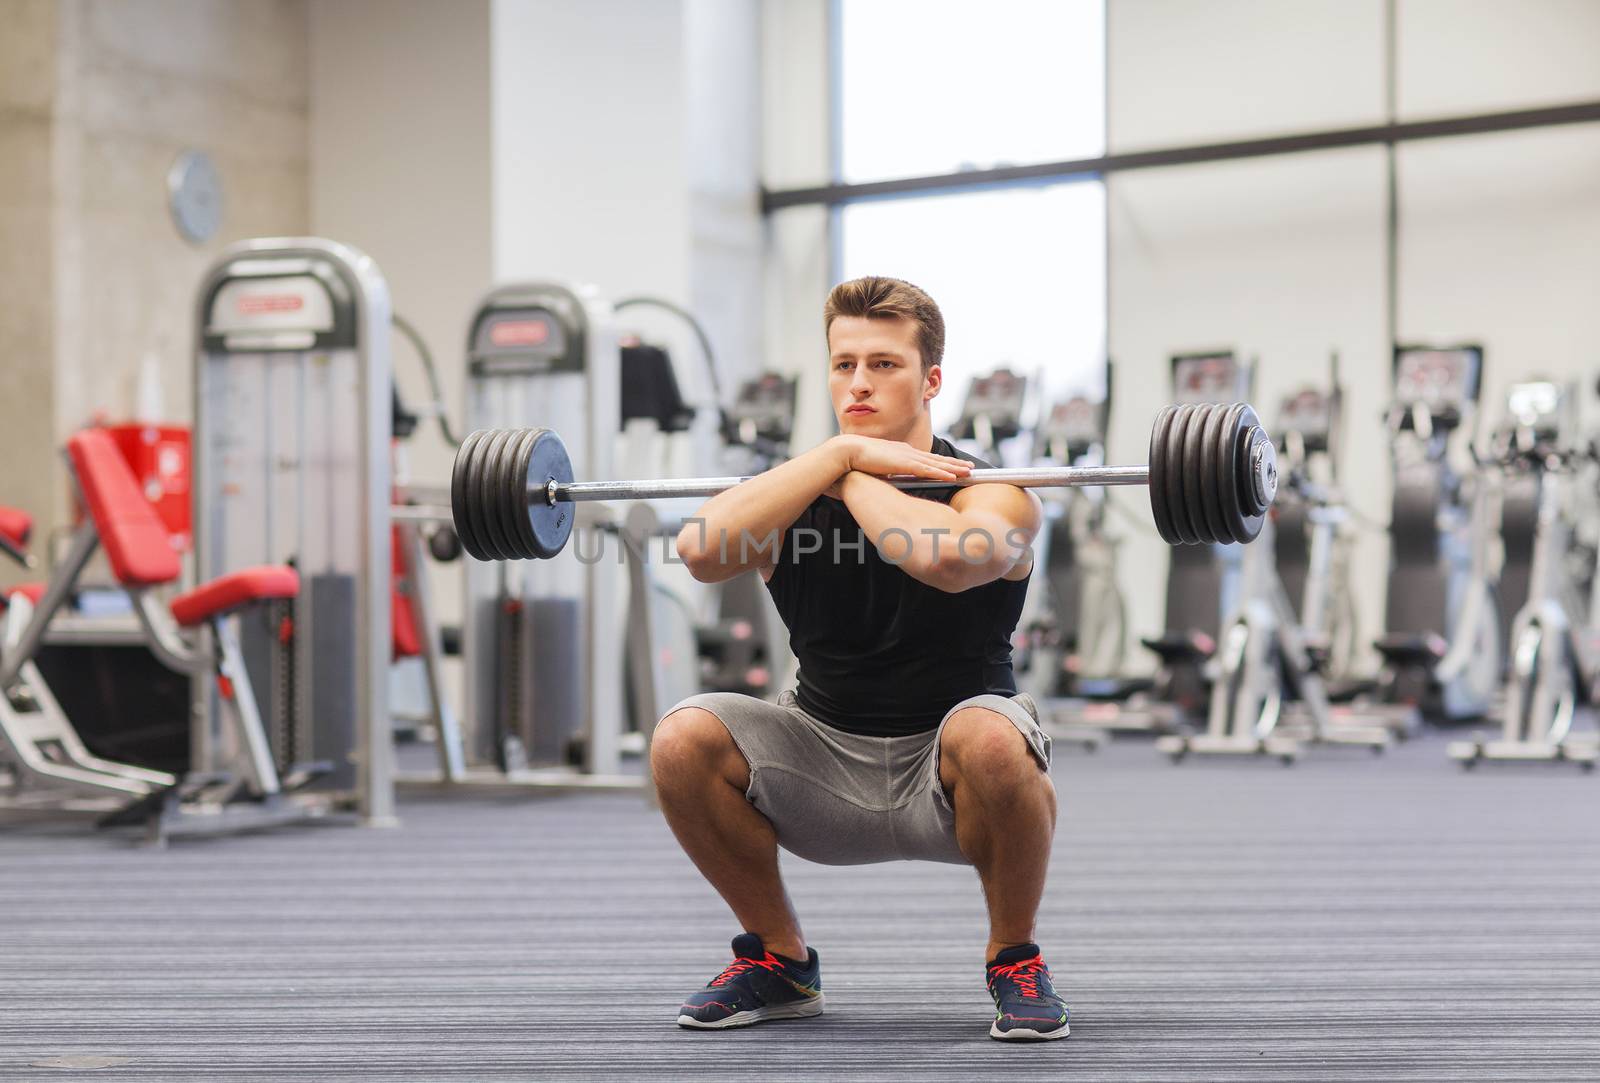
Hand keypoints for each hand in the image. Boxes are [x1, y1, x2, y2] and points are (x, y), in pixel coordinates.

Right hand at [832, 435, 971, 482]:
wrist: (846, 452)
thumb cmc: (854, 462)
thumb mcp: (874, 469)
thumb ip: (883, 475)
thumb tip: (884, 484)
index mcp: (900, 452)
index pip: (925, 459)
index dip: (940, 463)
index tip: (952, 466)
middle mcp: (907, 452)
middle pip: (936, 459)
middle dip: (954, 464)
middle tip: (970, 467)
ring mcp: (907, 457)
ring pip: (937, 464)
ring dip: (954, 468)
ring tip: (969, 471)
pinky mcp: (905, 464)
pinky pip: (929, 470)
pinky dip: (943, 473)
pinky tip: (954, 477)